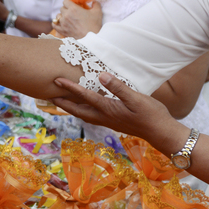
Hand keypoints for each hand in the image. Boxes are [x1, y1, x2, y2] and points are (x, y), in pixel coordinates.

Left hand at [52, 72, 175, 143]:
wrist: (160, 132)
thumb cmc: (151, 114)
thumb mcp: (136, 98)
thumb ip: (118, 87)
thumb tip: (101, 76)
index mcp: (108, 109)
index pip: (84, 97)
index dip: (70, 88)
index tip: (57, 80)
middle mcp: (104, 117)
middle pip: (77, 110)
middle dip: (62, 102)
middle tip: (48, 94)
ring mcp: (108, 121)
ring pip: (83, 114)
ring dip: (71, 107)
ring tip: (61, 100)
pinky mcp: (113, 122)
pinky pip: (92, 115)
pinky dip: (83, 109)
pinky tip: (84, 106)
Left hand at [54, 0, 101, 38]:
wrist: (91, 39)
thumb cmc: (94, 25)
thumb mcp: (97, 13)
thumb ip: (96, 4)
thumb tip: (94, 2)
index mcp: (73, 8)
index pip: (65, 1)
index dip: (69, 3)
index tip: (73, 6)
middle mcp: (66, 15)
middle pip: (62, 8)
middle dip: (66, 9)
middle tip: (72, 13)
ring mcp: (63, 23)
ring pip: (58, 16)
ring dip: (61, 16)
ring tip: (67, 19)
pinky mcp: (62, 30)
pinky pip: (54, 25)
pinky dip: (56, 23)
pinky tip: (60, 24)